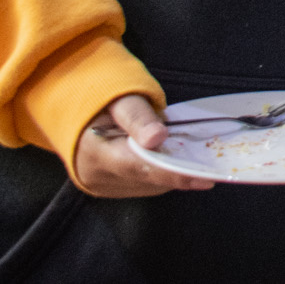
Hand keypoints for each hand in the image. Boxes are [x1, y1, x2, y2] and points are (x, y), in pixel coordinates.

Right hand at [73, 95, 215, 197]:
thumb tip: (157, 137)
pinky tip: (176, 161)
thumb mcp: (120, 97)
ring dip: (173, 174)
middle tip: (213, 166)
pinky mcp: (109, 187)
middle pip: (148, 179)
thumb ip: (138, 117)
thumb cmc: (100, 96)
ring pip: (148, 186)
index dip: (174, 173)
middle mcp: (96, 174)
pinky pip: (143, 186)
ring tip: (196, 159)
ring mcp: (101, 184)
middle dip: (181, 173)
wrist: (72, 107)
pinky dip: (162, 175)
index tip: (204, 177)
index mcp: (95, 151)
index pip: (140, 167)